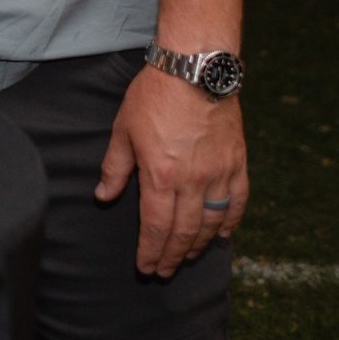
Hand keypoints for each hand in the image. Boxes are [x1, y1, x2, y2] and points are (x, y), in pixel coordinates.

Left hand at [97, 64, 247, 275]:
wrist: (194, 70)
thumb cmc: (153, 97)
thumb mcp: (122, 130)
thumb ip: (114, 168)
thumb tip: (102, 196)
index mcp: (160, 175)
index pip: (156, 226)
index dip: (151, 250)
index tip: (146, 267)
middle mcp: (193, 181)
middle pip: (184, 232)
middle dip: (173, 256)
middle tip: (165, 271)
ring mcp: (219, 174)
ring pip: (212, 223)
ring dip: (200, 245)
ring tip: (188, 257)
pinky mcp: (237, 163)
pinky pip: (237, 202)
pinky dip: (231, 222)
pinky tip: (223, 234)